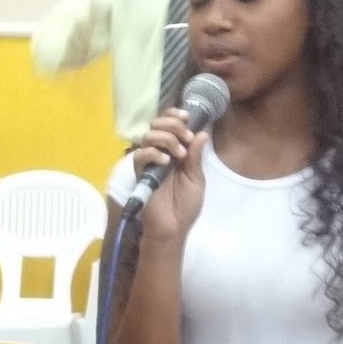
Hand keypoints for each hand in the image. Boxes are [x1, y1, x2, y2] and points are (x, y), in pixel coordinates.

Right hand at [133, 110, 208, 240]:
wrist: (173, 227)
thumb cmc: (185, 206)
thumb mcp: (196, 179)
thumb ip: (196, 157)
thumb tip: (202, 133)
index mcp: (174, 151)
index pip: (169, 123)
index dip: (175, 115)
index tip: (187, 117)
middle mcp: (160, 152)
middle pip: (157, 123)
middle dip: (173, 125)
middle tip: (186, 138)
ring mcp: (149, 161)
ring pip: (149, 135)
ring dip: (167, 139)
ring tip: (179, 155)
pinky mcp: (140, 172)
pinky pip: (141, 154)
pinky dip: (154, 153)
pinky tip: (166, 162)